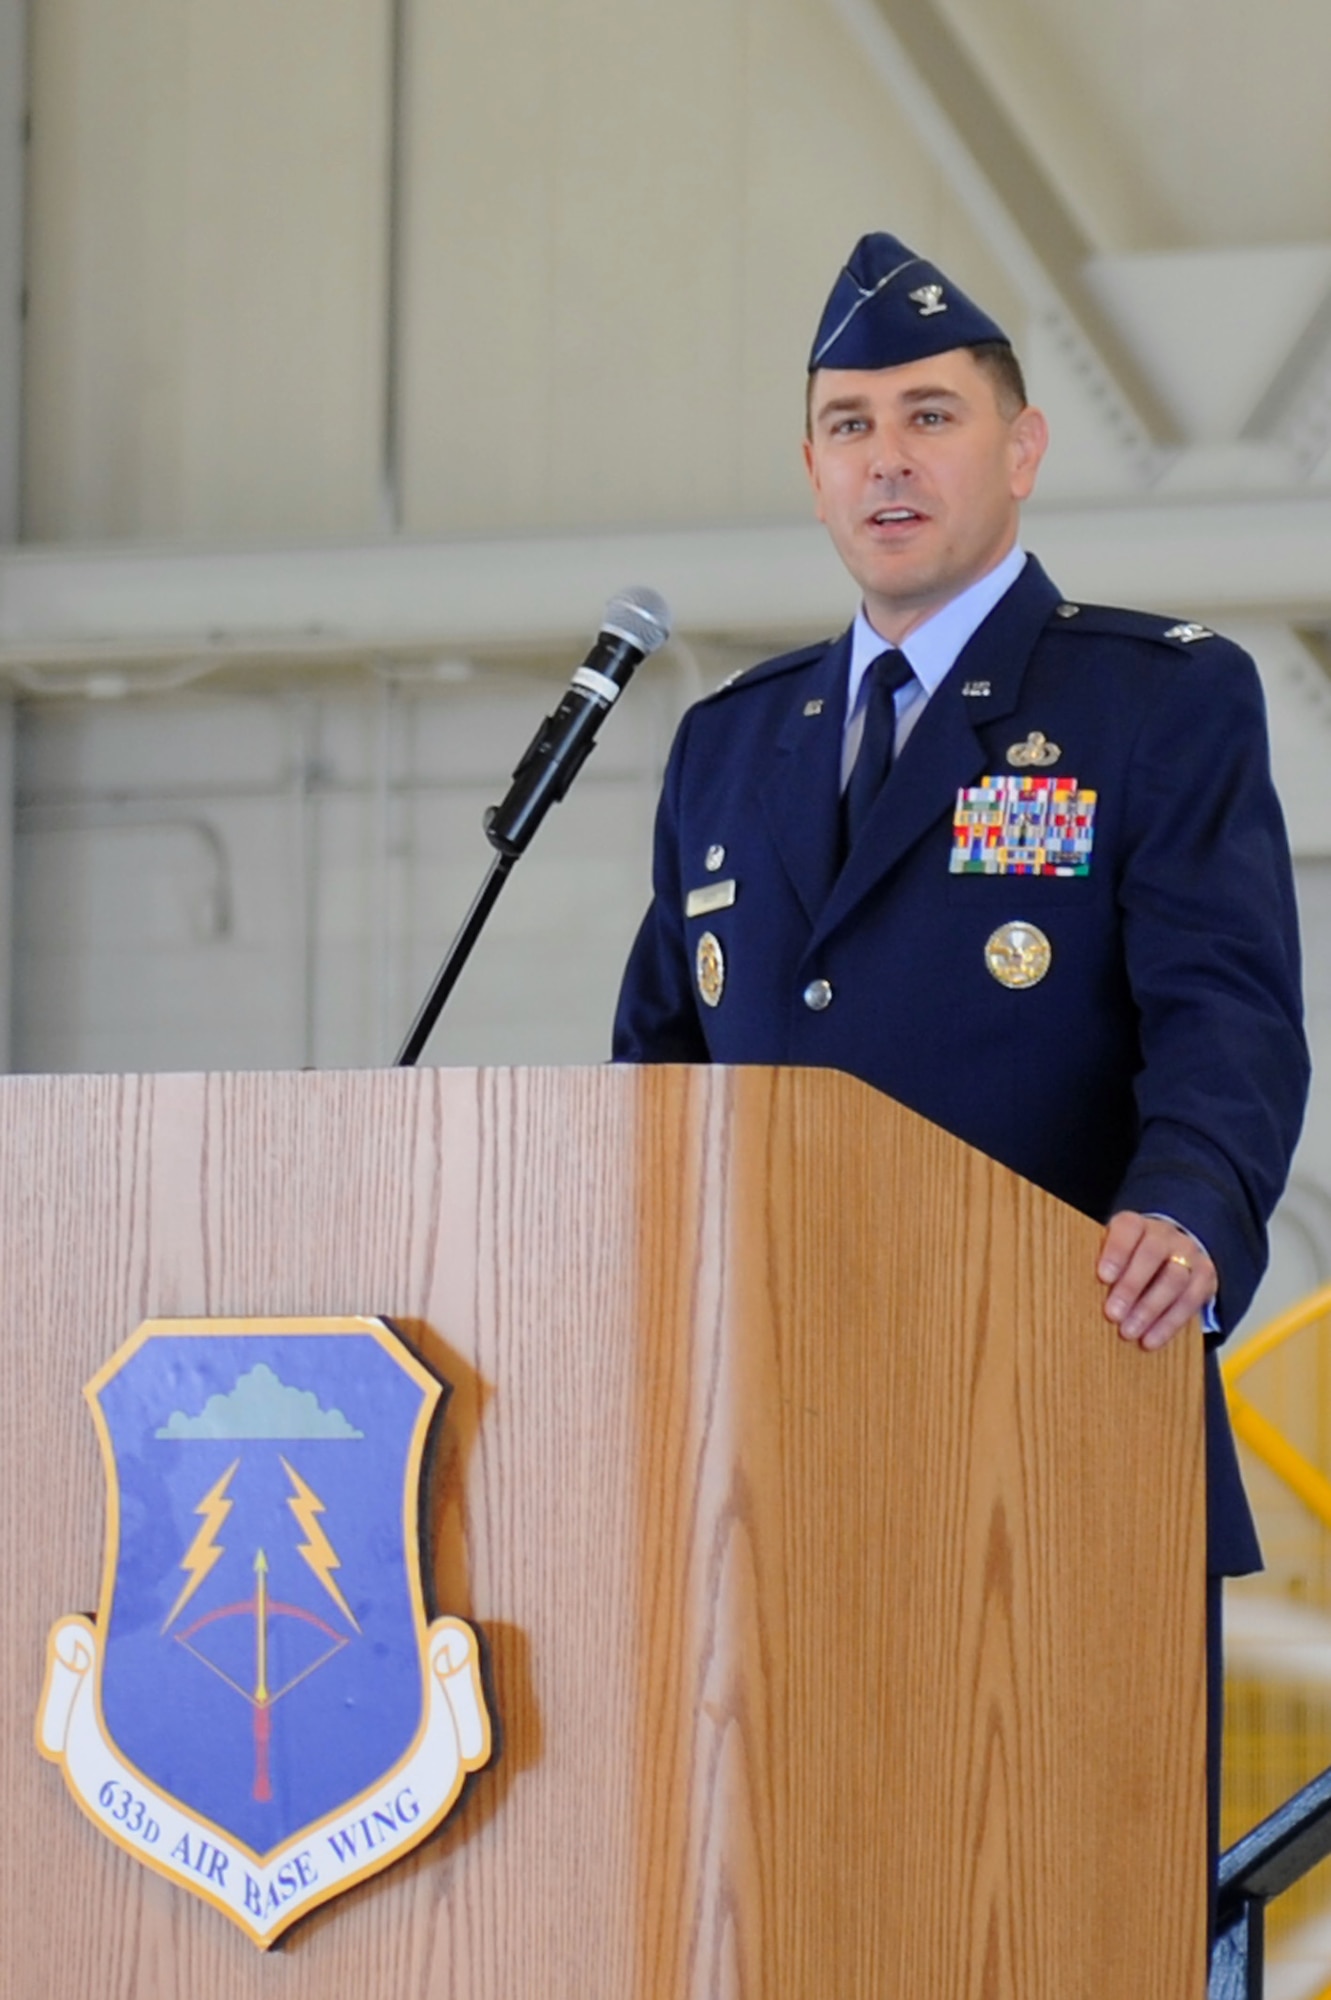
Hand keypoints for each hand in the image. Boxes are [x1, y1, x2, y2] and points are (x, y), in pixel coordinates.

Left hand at [1096, 1211, 1214, 1351]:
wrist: (1171, 1255)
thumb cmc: (1129, 1260)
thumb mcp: (1113, 1255)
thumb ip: (1100, 1268)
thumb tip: (1070, 1292)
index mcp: (1136, 1225)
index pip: (1127, 1228)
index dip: (1116, 1252)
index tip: (1103, 1277)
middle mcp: (1164, 1234)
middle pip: (1152, 1254)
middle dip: (1131, 1286)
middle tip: (1113, 1314)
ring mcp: (1188, 1253)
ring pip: (1174, 1278)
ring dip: (1150, 1308)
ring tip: (1129, 1332)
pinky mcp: (1205, 1276)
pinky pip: (1191, 1300)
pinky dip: (1169, 1323)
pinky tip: (1151, 1340)